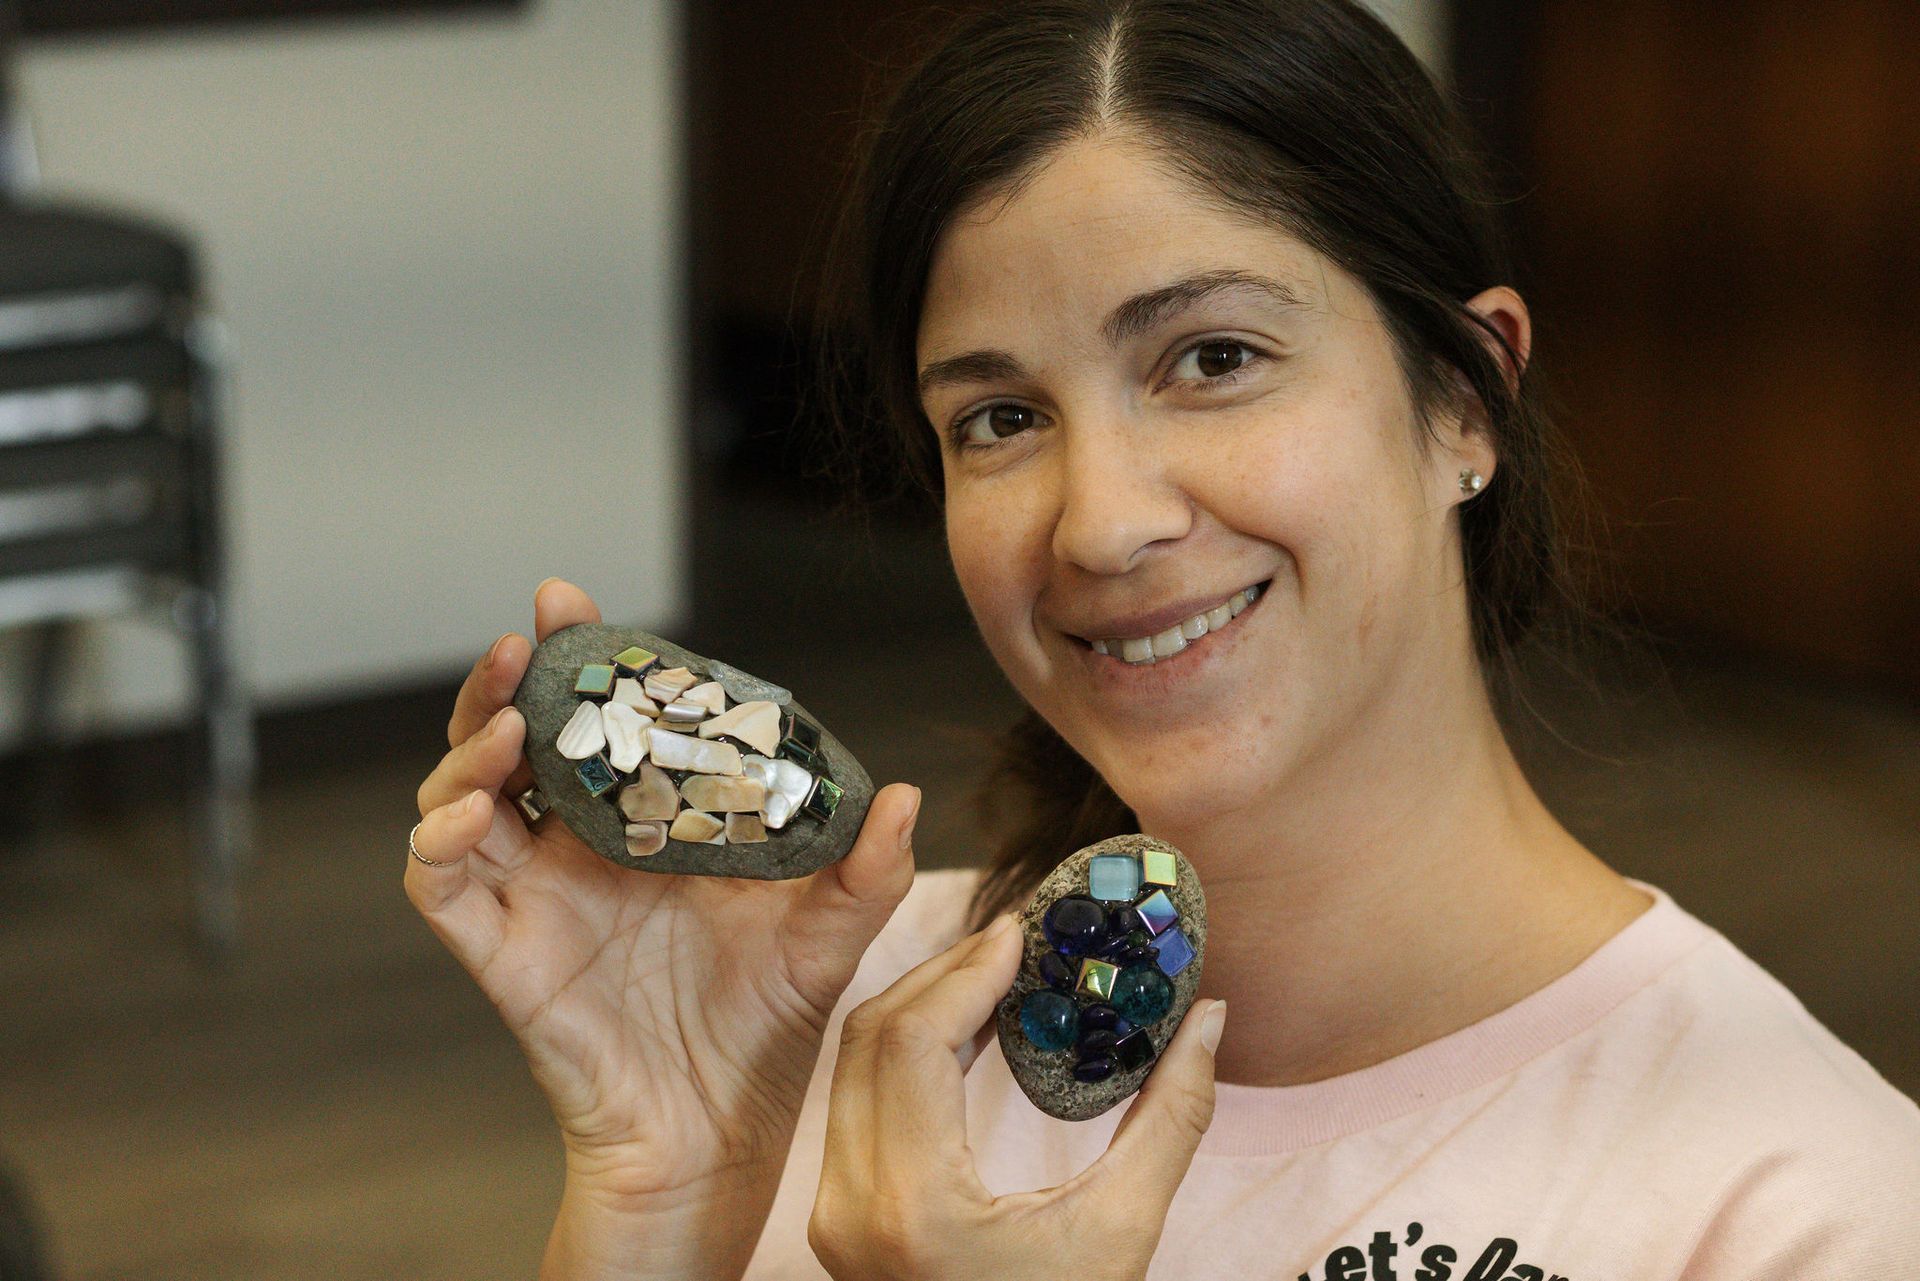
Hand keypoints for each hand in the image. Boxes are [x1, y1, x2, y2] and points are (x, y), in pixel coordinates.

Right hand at [405, 577, 919, 1278]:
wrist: (720, 1126)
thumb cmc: (767, 1021)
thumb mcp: (831, 934)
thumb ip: (866, 868)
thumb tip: (904, 795)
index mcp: (645, 819)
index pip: (601, 719)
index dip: (582, 660)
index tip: (573, 604)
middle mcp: (576, 844)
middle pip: (514, 739)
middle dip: (510, 680)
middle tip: (531, 636)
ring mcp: (530, 892)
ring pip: (461, 795)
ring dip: (469, 748)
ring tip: (508, 723)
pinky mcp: (500, 949)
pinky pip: (439, 885)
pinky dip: (435, 843)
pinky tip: (465, 816)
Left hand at [809, 913, 1226, 1280]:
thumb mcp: (1124, 1233)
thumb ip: (1171, 1118)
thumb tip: (1212, 1018)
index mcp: (912, 1207)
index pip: (910, 1042)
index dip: (965, 970)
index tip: (1023, 932)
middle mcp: (850, 1205)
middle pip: (871, 1039)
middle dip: (944, 973)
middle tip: (1016, 940)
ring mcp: (835, 1212)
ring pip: (855, 1064)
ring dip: (922, 1006)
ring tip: (998, 973)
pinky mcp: (841, 1215)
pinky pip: (859, 1100)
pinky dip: (907, 1051)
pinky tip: (967, 1031)